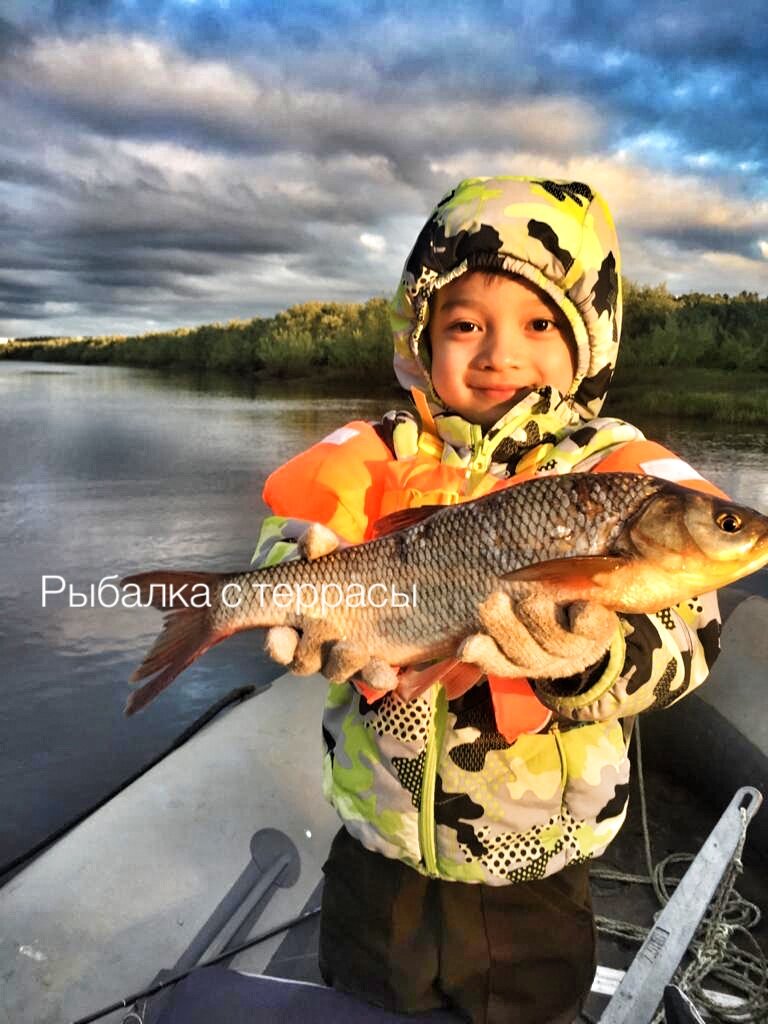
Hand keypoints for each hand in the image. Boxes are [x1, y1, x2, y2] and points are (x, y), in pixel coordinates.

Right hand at [263, 524, 399, 691]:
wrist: (396, 585)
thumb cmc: (351, 570)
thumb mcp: (337, 554)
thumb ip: (323, 546)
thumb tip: (313, 535)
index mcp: (299, 621)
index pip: (280, 640)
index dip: (277, 644)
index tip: (278, 633)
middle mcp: (317, 646)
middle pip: (302, 661)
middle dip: (302, 655)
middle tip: (307, 643)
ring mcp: (345, 659)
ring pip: (335, 671)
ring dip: (342, 662)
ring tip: (353, 648)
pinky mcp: (374, 664)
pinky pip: (374, 676)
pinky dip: (379, 675)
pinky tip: (389, 675)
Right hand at [457, 591, 619, 679]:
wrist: (590, 618)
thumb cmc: (541, 614)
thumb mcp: (512, 616)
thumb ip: (490, 613)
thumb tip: (461, 618)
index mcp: (519, 659)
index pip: (498, 663)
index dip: (483, 656)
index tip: (466, 644)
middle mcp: (545, 660)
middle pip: (523, 654)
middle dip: (507, 629)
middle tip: (492, 601)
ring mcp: (573, 650)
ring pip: (554, 642)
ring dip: (541, 623)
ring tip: (531, 602)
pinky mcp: (598, 634)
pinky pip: (588, 626)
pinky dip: (581, 614)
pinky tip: (576, 605)